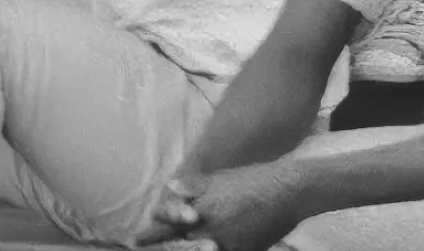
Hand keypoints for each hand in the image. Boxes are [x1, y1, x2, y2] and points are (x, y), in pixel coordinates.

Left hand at [159, 164, 310, 250]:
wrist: (287, 191)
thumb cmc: (251, 181)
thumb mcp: (217, 180)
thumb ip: (191, 187)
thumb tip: (168, 188)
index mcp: (198, 212)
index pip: (166, 227)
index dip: (150, 236)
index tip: (135, 240)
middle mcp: (208, 232)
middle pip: (179, 246)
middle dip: (167, 247)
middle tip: (144, 245)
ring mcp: (226, 245)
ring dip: (189, 250)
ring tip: (186, 248)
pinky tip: (210, 248)